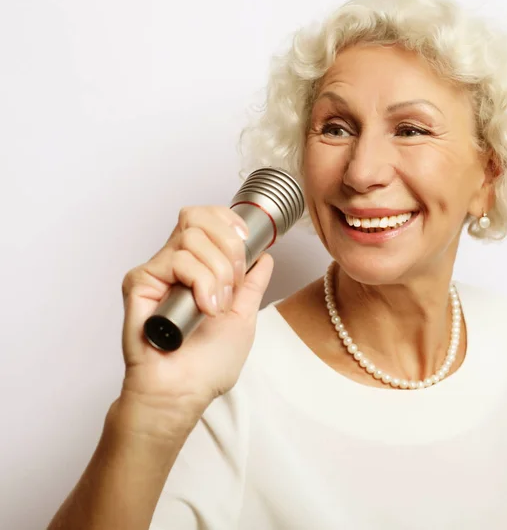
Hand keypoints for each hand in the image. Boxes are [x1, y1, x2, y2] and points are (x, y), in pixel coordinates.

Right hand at [119, 206, 273, 436]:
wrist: (184, 391)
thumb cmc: (208, 364)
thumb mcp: (244, 316)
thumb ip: (253, 284)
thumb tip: (265, 256)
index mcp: (198, 266)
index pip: (207, 217)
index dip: (229, 221)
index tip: (247, 244)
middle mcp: (175, 263)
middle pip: (199, 216)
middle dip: (230, 247)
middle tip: (234, 283)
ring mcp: (157, 271)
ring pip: (192, 236)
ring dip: (218, 272)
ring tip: (217, 306)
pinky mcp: (140, 282)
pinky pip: (177, 260)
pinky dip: (201, 282)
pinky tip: (203, 308)